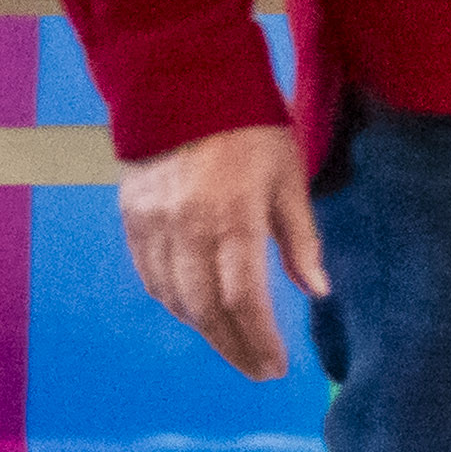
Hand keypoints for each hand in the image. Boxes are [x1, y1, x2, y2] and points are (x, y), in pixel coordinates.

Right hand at [122, 123, 320, 378]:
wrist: (185, 82)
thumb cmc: (249, 128)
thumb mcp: (289, 177)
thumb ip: (300, 239)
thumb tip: (318, 291)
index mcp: (234, 218)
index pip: (244, 301)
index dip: (260, 340)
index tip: (277, 366)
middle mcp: (188, 228)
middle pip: (206, 310)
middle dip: (233, 347)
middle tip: (257, 369)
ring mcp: (155, 224)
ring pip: (174, 299)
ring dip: (204, 329)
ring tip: (233, 344)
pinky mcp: (133, 217)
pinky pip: (150, 276)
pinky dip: (173, 302)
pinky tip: (195, 312)